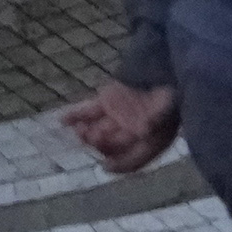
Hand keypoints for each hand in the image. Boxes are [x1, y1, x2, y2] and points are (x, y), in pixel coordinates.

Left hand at [59, 82, 180, 173]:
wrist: (163, 67)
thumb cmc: (169, 90)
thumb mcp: (168, 106)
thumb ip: (157, 119)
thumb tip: (143, 129)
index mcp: (151, 142)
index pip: (133, 160)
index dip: (120, 164)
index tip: (106, 165)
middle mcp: (132, 134)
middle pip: (112, 146)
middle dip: (101, 145)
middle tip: (93, 137)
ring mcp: (117, 118)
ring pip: (98, 131)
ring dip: (87, 133)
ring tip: (80, 130)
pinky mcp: (107, 101)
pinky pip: (89, 112)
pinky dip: (76, 116)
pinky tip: (62, 120)